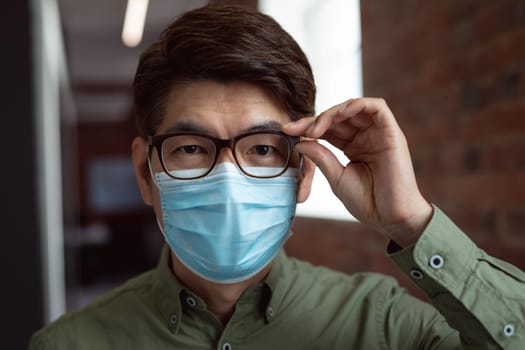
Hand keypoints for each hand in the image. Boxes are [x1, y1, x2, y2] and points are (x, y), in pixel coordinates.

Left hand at [283, 98, 432, 246]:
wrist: (390, 218)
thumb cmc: (367, 202)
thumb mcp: (336, 178)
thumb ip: (321, 157)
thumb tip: (300, 142)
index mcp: (353, 146)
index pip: (328, 128)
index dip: (307, 126)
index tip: (287, 130)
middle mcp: (366, 136)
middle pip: (338, 116)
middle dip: (315, 119)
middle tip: (296, 129)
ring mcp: (379, 133)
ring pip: (354, 108)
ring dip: (332, 113)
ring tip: (315, 128)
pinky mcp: (392, 132)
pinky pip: (377, 107)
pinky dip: (356, 105)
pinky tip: (339, 114)